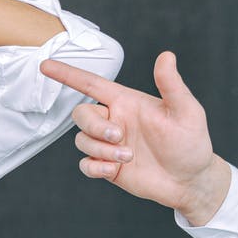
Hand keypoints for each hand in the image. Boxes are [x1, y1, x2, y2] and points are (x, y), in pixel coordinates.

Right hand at [40, 51, 231, 225]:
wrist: (190, 181)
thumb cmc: (191, 143)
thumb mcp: (187, 111)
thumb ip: (171, 85)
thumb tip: (166, 56)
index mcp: (127, 103)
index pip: (91, 84)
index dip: (67, 74)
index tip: (46, 65)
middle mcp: (114, 121)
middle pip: (81, 114)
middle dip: (95, 126)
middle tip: (119, 137)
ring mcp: (109, 144)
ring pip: (82, 140)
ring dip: (101, 149)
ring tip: (128, 157)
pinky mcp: (107, 166)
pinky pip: (85, 164)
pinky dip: (95, 167)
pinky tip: (114, 169)